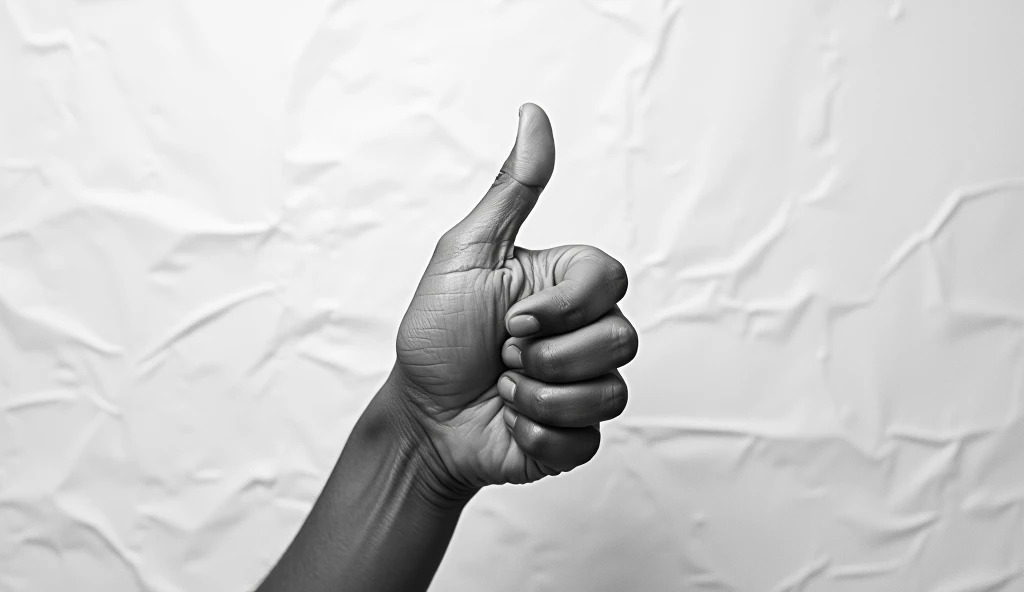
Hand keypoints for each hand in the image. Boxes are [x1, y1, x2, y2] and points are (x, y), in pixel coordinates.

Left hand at [389, 104, 637, 492]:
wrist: (421, 416)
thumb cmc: (438, 333)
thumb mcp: (466, 254)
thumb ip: (512, 191)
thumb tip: (534, 114)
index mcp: (565, 283)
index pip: (610, 278)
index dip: (564, 305)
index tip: (511, 318)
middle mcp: (586, 330)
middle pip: (621, 338)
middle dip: (546, 355)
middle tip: (502, 354)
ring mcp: (587, 383)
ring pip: (610, 391)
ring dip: (538, 395)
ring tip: (503, 388)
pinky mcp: (581, 432)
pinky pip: (590, 436)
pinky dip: (538, 433)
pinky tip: (512, 422)